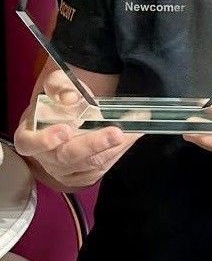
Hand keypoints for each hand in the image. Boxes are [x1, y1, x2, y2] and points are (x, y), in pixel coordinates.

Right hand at [14, 68, 141, 189]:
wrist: (71, 114)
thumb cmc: (60, 101)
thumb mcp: (57, 84)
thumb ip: (59, 86)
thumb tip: (69, 97)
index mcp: (30, 135)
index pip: (29, 143)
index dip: (45, 140)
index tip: (65, 131)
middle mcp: (46, 158)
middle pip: (68, 157)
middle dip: (94, 145)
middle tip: (116, 133)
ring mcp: (65, 170)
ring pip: (90, 164)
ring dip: (114, 147)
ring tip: (133, 130)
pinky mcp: (84, 176)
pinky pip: (102, 168)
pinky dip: (119, 152)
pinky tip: (131, 137)